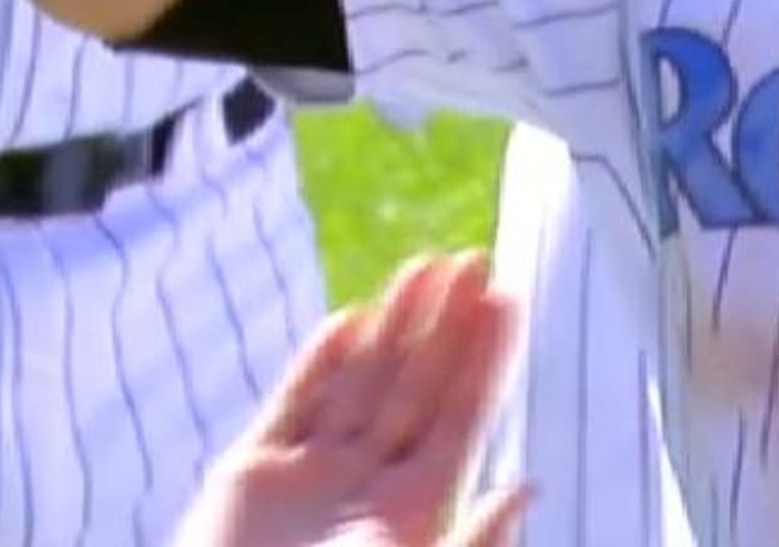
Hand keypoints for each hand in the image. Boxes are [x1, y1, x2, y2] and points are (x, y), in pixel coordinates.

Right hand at [176, 251, 531, 546]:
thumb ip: (469, 541)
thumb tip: (528, 489)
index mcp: (411, 514)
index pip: (459, 419)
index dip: (484, 360)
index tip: (508, 301)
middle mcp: (364, 487)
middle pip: (416, 389)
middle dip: (446, 325)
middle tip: (476, 260)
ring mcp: (309, 477)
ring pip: (360, 384)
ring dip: (392, 326)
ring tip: (424, 267)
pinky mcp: (251, 474)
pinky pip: (294, 404)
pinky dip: (320, 363)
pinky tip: (351, 319)